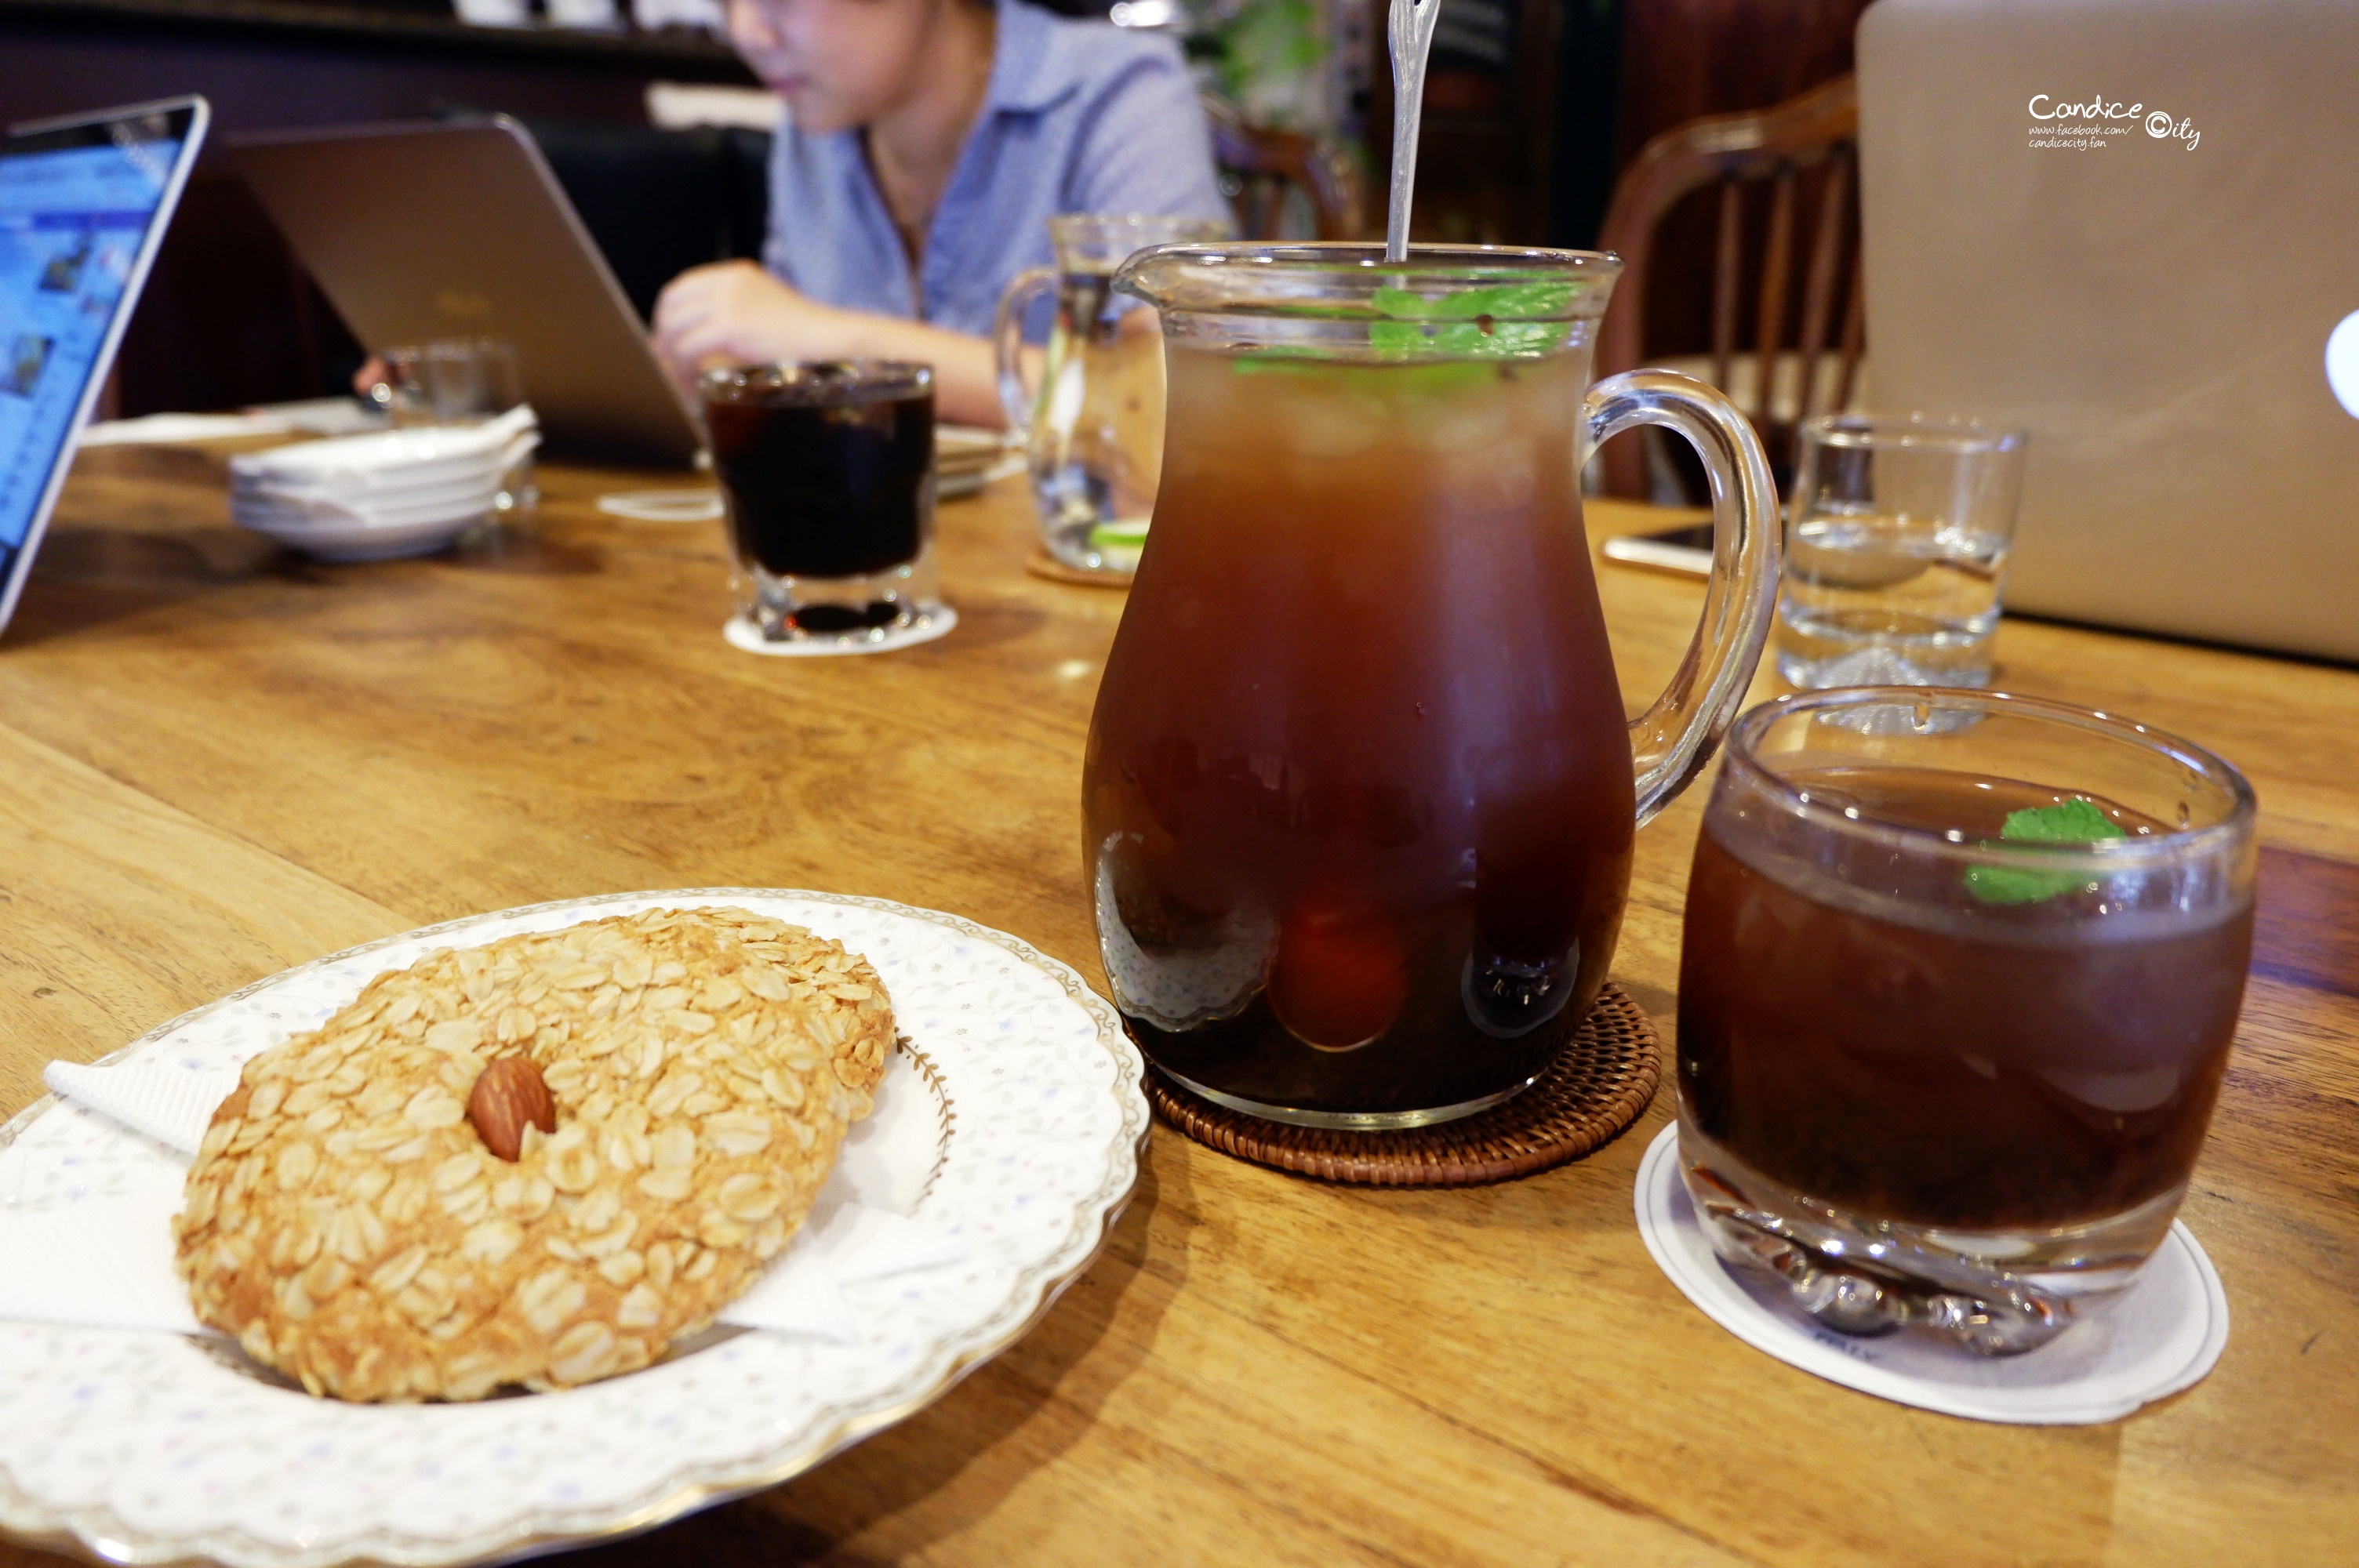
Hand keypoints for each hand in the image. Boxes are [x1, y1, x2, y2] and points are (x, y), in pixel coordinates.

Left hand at [651, 261, 853, 392]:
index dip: (667, 316)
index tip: (668, 342)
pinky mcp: (731, 327)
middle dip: (664, 338)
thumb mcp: (768, 309)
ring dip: (672, 359)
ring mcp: (728, 302)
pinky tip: (693, 385)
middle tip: (668, 365)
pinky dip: (684, 370)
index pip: (682, 288)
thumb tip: (701, 335)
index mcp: (736, 275)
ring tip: (682, 381)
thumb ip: (736, 312)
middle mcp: (728, 282)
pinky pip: (689, 349)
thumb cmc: (808, 335)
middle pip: (672, 306)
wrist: (832, 340)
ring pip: (676, 330)